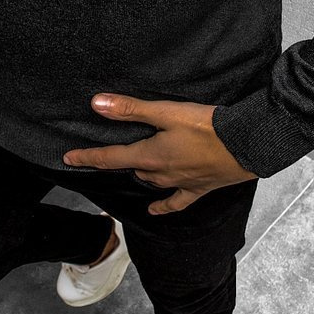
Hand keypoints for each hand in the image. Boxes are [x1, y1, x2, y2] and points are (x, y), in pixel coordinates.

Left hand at [63, 93, 257, 214]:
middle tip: (106, 155)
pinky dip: (163, 206)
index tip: (68, 159)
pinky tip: (154, 210)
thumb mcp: (166, 112)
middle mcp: (160, 174)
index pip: (110, 158)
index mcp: (150, 156)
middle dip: (117, 162)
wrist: (246, 145)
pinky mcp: (199, 188)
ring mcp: (179, 183)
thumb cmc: (207, 126)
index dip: (87, 157)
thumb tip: (97, 104)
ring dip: (139, 174)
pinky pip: (175, 202)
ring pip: (150, 182)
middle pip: (131, 169)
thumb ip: (131, 109)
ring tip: (131, 168)